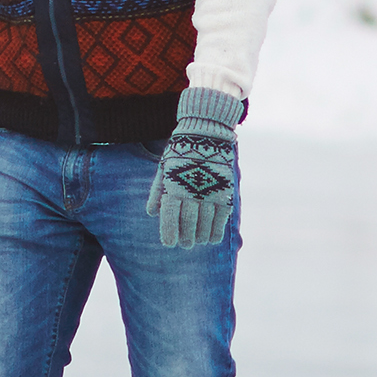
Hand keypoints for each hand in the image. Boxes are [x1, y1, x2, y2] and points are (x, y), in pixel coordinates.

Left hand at [149, 90, 242, 248]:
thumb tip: (151, 213)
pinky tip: (212, 239)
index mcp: (173, 186)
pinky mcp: (225, 189)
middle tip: (185, 245)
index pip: (170, 216)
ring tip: (198, 242)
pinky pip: (221, 216)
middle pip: (188, 222)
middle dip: (186, 237)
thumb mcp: (163, 168)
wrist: (205, 131)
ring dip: (201, 235)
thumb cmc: (179, 151)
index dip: (169, 232)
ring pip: (205, 222)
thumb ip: (157, 191)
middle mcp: (191, 191)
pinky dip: (217, 229)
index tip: (169, 244)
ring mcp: (210, 191)